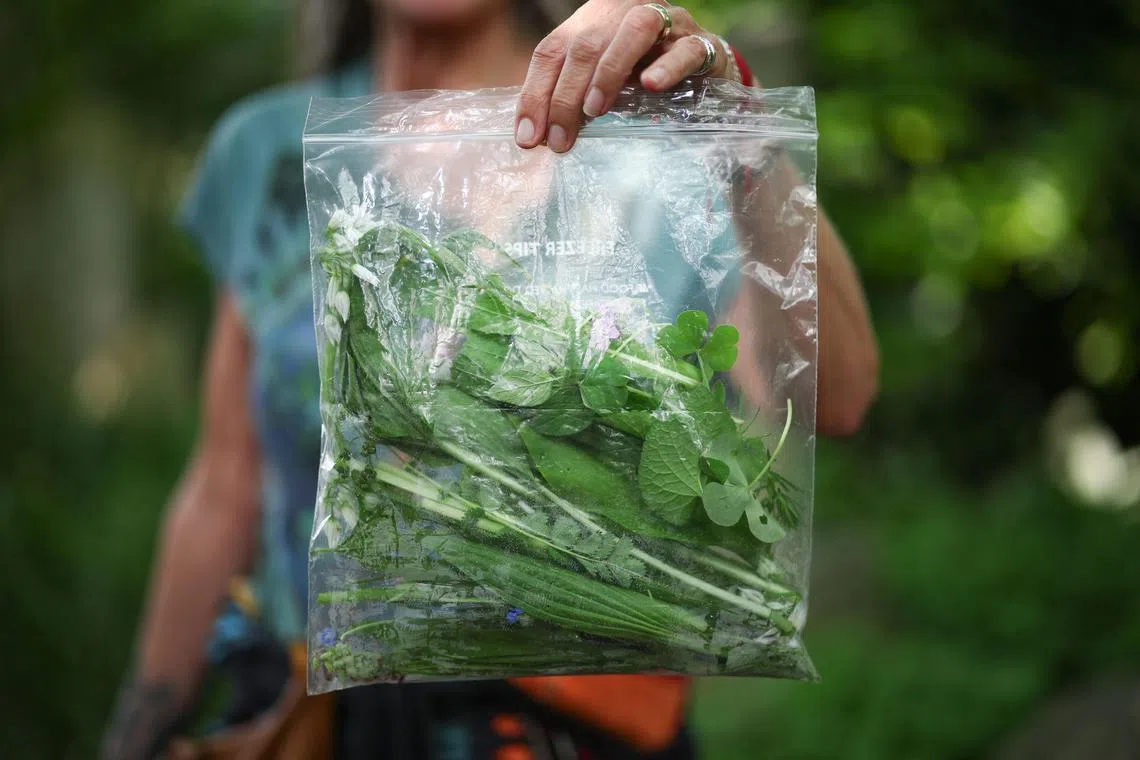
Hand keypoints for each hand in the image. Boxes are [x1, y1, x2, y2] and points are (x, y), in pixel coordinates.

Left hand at [516, 1, 734, 152]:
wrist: (704, 63)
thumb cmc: (642, 74)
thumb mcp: (600, 82)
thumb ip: (571, 99)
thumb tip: (535, 137)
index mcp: (591, 20)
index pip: (552, 51)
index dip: (535, 94)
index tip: (528, 137)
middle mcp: (623, 13)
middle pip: (585, 45)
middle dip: (566, 97)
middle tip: (559, 140)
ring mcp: (665, 24)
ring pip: (634, 32)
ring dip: (609, 72)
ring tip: (596, 111)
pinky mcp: (700, 42)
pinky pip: (684, 49)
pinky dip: (667, 67)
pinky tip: (652, 86)